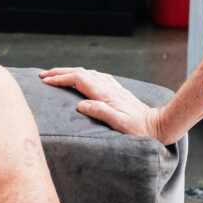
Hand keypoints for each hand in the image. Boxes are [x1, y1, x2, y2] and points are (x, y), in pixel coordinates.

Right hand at [39, 67, 160, 139]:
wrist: (158, 125)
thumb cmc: (140, 129)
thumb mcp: (120, 125)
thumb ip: (100, 112)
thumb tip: (80, 105)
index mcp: (105, 94)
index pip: (78, 80)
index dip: (61, 79)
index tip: (46, 81)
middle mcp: (109, 88)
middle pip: (81, 73)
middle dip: (60, 72)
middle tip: (43, 75)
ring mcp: (114, 88)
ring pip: (88, 73)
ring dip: (71, 72)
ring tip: (57, 75)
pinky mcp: (118, 91)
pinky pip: (97, 77)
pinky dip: (84, 75)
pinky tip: (83, 78)